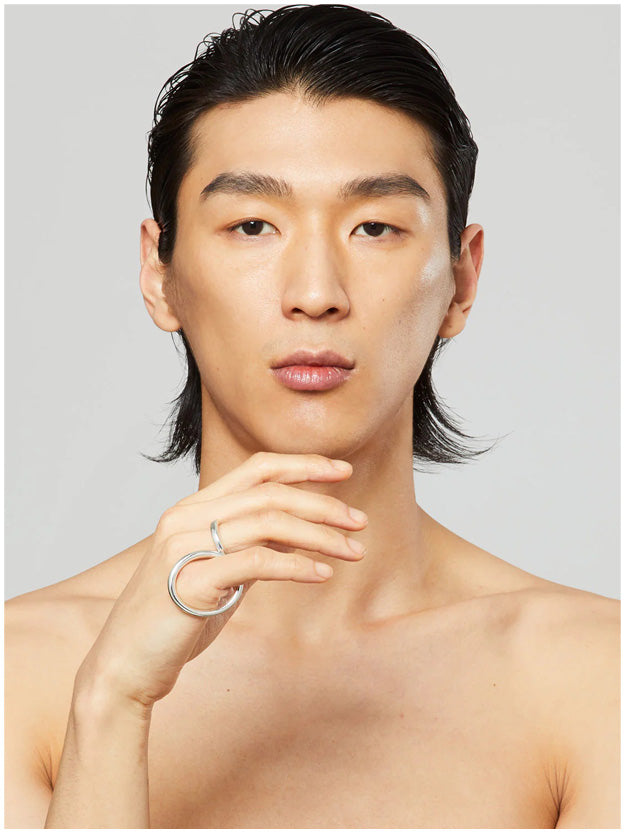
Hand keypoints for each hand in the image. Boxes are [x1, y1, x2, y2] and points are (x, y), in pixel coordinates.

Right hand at [74, 452, 367, 709]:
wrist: (126, 665)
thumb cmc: (174, 620)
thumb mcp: (222, 572)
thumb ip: (252, 546)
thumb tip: (299, 531)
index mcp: (194, 508)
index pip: (257, 469)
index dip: (304, 465)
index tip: (344, 471)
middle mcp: (187, 517)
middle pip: (270, 492)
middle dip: (322, 503)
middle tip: (360, 521)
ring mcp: (185, 545)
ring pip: (268, 522)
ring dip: (320, 535)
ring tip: (354, 552)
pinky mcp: (190, 580)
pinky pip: (257, 562)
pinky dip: (297, 565)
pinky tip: (323, 574)